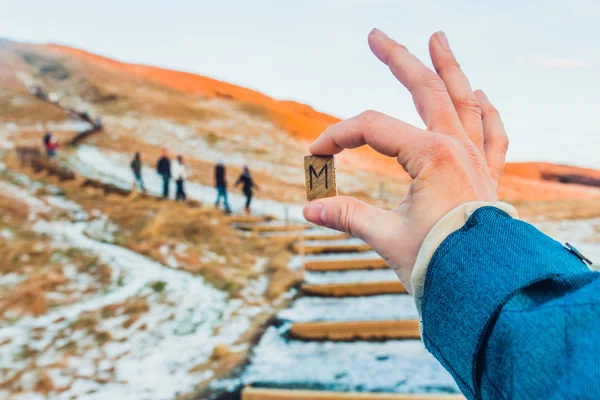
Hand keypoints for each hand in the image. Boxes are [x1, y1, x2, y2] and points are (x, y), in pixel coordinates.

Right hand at [303, 29, 507, 292]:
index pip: (372, 128)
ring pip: (463, 101)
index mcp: (430, 157)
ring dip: (450, 68)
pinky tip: (480, 95)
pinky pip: (492, 134)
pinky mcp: (487, 176)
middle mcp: (457, 148)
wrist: (487, 289)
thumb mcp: (386, 237)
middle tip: (377, 36)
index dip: (338, 136)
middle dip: (399, 60)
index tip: (315, 154)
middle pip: (425, 90)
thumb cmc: (439, 263)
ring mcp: (476, 159)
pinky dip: (486, 112)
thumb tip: (308, 209)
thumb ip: (347, 215)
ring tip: (438, 38)